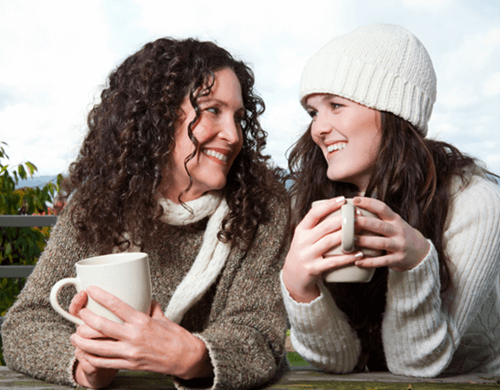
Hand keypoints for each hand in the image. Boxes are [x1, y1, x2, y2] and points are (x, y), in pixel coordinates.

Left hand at [70, 286, 212, 380]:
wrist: (185, 358)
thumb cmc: (175, 336)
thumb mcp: (162, 317)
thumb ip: (150, 307)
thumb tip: (144, 297)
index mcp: (142, 321)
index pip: (117, 305)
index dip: (101, 296)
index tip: (91, 289)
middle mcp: (134, 336)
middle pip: (102, 326)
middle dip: (86, 319)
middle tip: (79, 314)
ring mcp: (130, 352)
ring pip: (98, 347)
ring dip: (82, 341)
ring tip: (73, 336)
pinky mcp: (129, 365)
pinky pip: (105, 363)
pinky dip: (91, 358)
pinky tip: (83, 354)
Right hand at [282, 196, 363, 302]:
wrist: (293, 276)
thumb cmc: (305, 253)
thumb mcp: (305, 237)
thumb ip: (318, 226)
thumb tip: (340, 210)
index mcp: (301, 230)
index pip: (314, 213)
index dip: (329, 205)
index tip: (343, 199)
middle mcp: (302, 241)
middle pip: (325, 226)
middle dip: (343, 220)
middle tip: (358, 215)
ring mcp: (307, 255)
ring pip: (329, 242)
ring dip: (346, 235)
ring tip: (360, 231)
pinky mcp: (313, 269)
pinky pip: (333, 262)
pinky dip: (347, 257)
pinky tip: (359, 253)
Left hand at [352, 197, 429, 270]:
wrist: (420, 252)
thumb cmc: (399, 233)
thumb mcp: (393, 222)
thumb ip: (378, 215)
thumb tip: (355, 202)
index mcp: (395, 219)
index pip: (382, 208)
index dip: (368, 203)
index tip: (355, 200)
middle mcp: (397, 231)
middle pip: (379, 225)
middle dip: (363, 222)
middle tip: (348, 221)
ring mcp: (398, 246)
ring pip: (379, 243)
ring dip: (363, 242)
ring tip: (348, 241)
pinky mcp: (397, 259)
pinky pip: (381, 261)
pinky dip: (369, 262)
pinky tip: (357, 261)